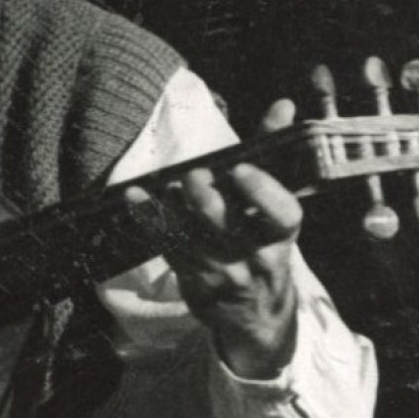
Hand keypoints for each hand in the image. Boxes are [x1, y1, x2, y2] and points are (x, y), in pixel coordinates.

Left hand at [124, 99, 302, 378]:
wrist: (257, 313)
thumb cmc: (264, 239)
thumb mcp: (276, 203)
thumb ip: (274, 152)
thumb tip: (283, 104)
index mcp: (282, 231)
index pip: (282, 214)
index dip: (262, 191)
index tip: (240, 169)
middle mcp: (255, 254)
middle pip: (229, 227)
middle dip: (208, 199)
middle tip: (193, 175)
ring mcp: (223, 271)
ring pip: (194, 240)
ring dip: (173, 208)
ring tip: (162, 184)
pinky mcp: (194, 279)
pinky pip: (169, 248)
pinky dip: (150, 220)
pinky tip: (134, 197)